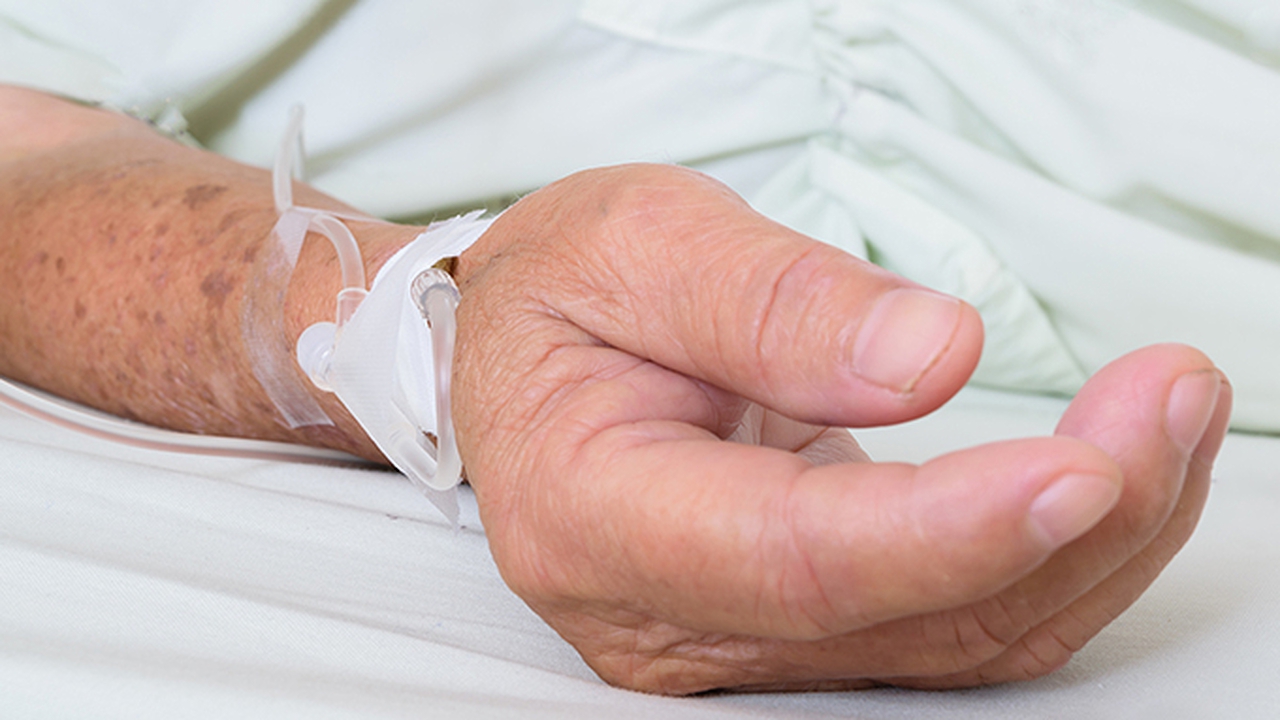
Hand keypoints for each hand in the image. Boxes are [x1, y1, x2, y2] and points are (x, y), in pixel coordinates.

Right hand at [450, 165, 1230, 693]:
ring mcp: (730, 640)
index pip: (791, 561)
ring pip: (951, 642)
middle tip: (1167, 400)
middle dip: (1065, 526)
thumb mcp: (638, 244)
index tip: (1083, 469)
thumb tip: (930, 359)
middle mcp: (660, 614)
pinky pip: (951, 627)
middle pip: (899, 619)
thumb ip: (772, 306)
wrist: (529, 353)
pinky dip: (1052, 561)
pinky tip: (1117, 481)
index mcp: (591, 514)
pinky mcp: (795, 632)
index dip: (946, 532)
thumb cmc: (563, 295)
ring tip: (1167, 420)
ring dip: (1088, 547)